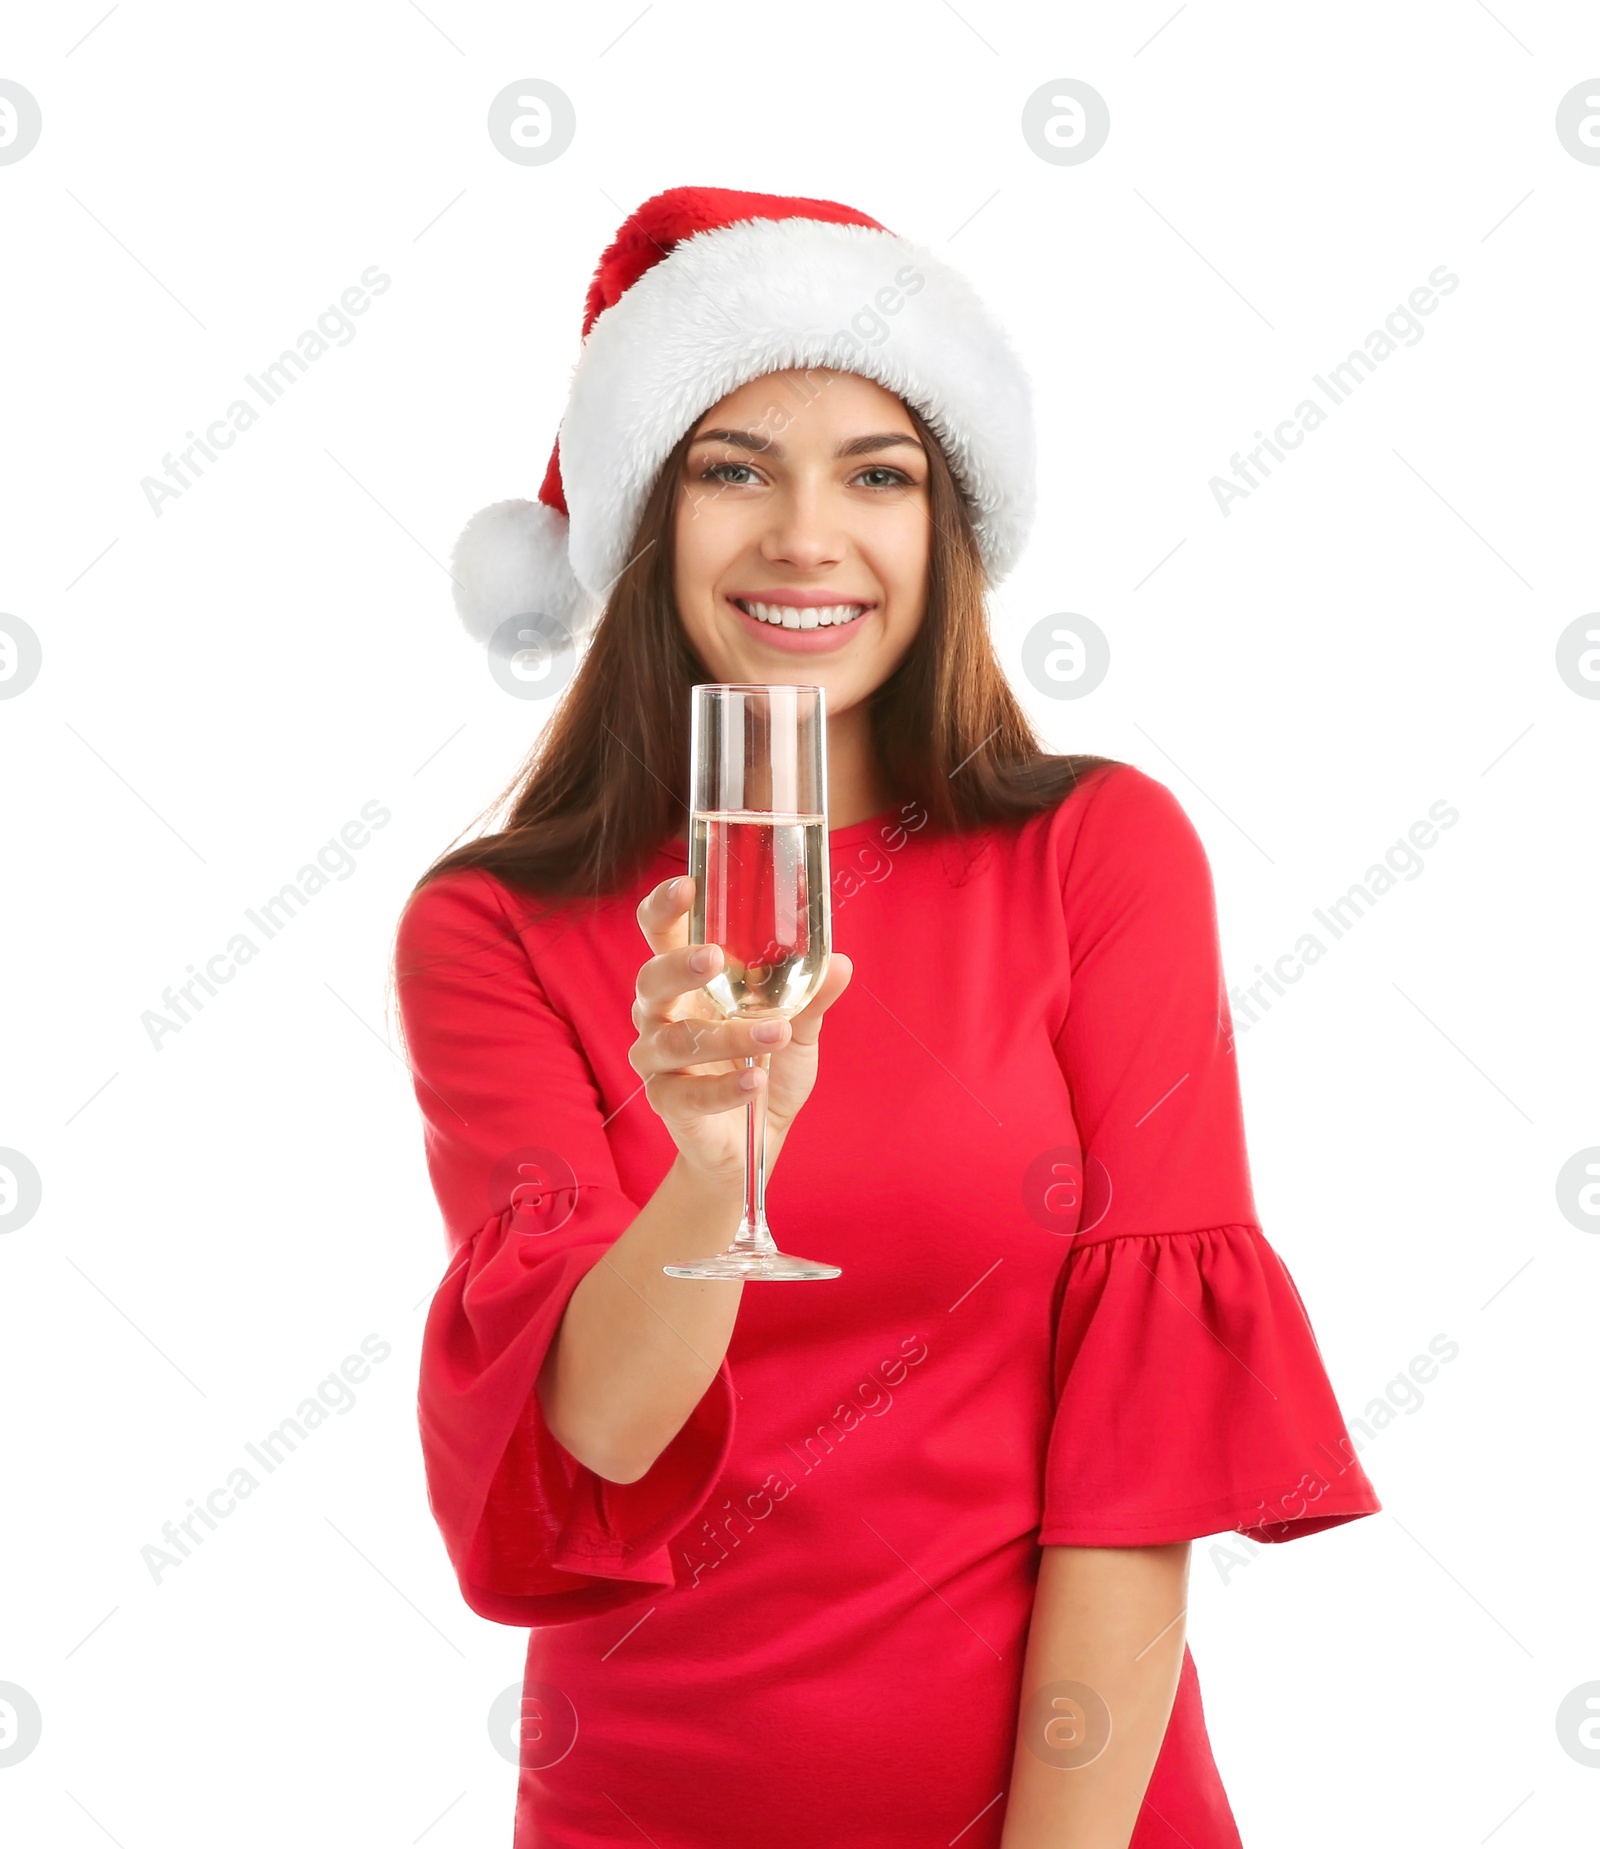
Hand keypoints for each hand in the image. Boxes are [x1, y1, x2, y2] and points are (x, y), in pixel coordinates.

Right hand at [630, 874, 852, 1182]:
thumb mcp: (798, 1029)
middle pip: (650, 980)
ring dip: (726, 1036)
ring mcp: (658, 1060)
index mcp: (688, 981)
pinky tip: (753, 1083)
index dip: (663, 908)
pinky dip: (722, 1089)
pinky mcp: (667, 1103)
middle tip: (714, 958)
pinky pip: (686, 1093)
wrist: (754, 1142)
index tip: (688, 885)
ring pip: (674, 1040)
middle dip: (678, 965)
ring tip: (773, 1033)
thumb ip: (812, 996)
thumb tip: (840, 962)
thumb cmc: (766, 1068)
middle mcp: (662, 1014)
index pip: (660, 934)